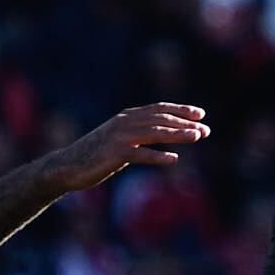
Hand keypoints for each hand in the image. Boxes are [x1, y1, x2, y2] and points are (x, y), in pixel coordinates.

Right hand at [49, 103, 208, 189]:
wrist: (69, 166)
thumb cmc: (97, 155)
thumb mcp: (121, 140)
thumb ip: (140, 136)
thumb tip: (164, 136)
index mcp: (127, 117)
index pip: (159, 109)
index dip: (180, 110)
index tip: (201, 114)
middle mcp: (125, 122)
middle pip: (161, 119)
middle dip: (185, 123)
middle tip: (206, 130)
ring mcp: (120, 137)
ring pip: (154, 133)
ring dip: (177, 134)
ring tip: (197, 137)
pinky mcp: (115, 154)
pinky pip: (141, 154)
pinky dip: (157, 156)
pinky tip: (174, 160)